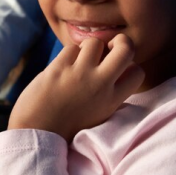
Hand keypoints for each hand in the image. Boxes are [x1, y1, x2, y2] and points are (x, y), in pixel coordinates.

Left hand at [8, 34, 143, 142]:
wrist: (37, 133)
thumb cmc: (66, 126)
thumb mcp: (98, 115)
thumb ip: (109, 96)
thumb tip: (116, 72)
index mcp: (112, 100)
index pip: (138, 72)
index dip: (129, 65)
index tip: (116, 68)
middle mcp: (100, 85)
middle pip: (126, 47)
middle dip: (119, 41)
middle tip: (108, 48)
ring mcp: (80, 74)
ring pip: (95, 42)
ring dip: (88, 48)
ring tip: (79, 61)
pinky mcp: (59, 68)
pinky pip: (72, 48)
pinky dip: (68, 55)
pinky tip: (63, 67)